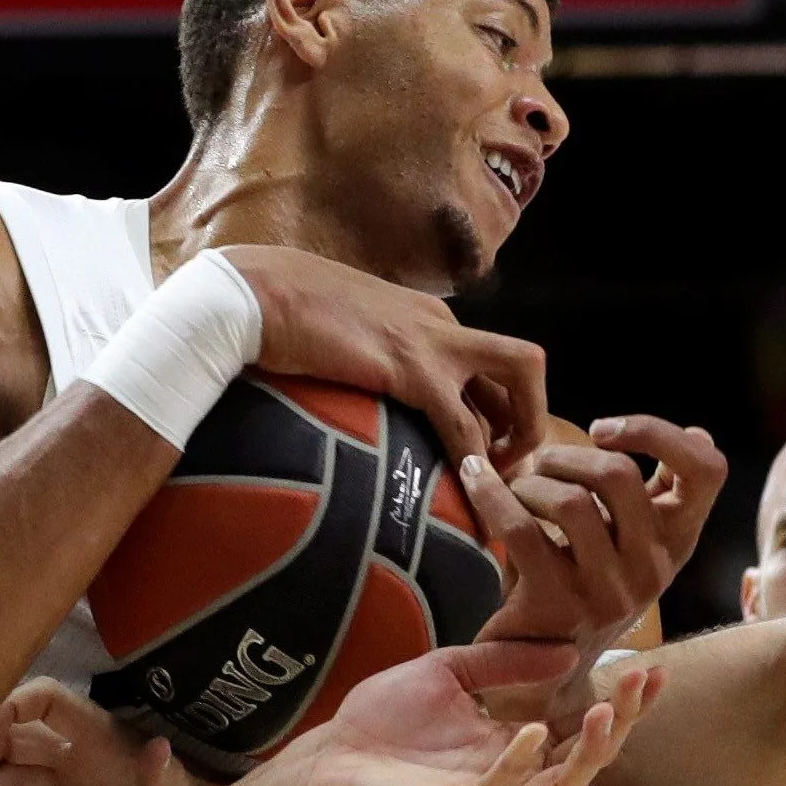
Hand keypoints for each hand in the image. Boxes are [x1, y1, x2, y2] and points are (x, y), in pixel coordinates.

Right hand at [211, 244, 547, 470]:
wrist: (255, 294)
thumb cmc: (284, 314)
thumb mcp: (345, 334)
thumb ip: (370, 359)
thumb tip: (363, 390)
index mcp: (429, 318)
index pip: (489, 363)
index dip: (500, 410)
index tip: (485, 451)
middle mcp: (444, 325)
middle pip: (524, 365)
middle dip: (530, 419)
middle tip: (504, 467)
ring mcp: (434, 343)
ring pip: (522, 380)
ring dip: (519, 438)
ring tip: (494, 484)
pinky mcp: (413, 370)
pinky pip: (466, 424)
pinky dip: (474, 463)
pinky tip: (465, 491)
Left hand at [263, 639, 659, 785]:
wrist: (324, 761)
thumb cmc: (380, 723)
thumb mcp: (449, 672)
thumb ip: (504, 663)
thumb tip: (567, 652)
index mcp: (515, 746)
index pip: (584, 729)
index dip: (623, 705)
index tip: (652, 668)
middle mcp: (512, 780)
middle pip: (588, 761)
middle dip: (622, 724)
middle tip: (641, 682)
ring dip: (588, 753)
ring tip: (606, 711)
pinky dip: (518, 764)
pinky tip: (532, 730)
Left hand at [460, 417, 728, 716]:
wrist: (543, 674)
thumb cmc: (582, 585)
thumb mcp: (628, 541)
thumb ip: (657, 491)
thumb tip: (698, 431)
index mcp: (676, 544)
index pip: (706, 470)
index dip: (658, 432)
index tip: (604, 430)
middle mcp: (653, 569)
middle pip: (619, 475)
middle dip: (568, 455)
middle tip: (542, 463)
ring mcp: (608, 592)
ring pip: (571, 501)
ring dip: (532, 481)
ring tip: (517, 486)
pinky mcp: (560, 607)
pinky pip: (523, 529)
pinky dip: (492, 494)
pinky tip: (475, 478)